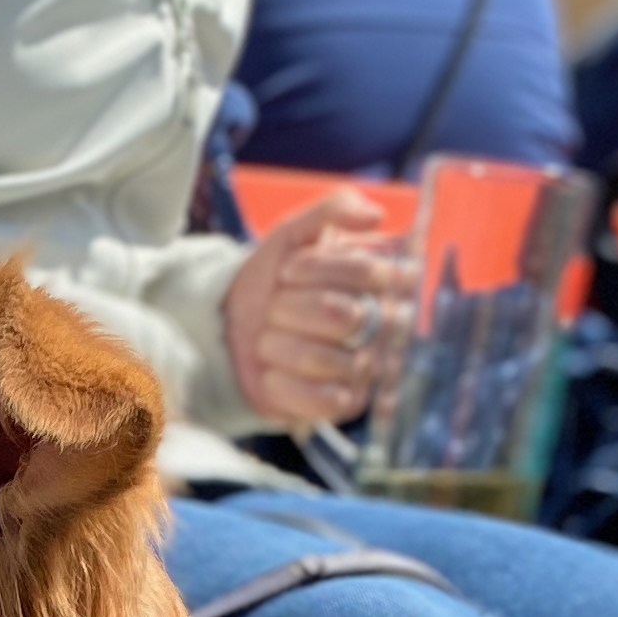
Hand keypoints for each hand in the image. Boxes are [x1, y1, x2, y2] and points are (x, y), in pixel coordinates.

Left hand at [223, 190, 414, 428]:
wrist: (232, 324)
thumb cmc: (274, 279)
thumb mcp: (294, 234)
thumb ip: (333, 211)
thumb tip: (375, 215)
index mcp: (383, 280)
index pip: (366, 271)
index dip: (314, 270)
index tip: (286, 272)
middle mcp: (385, 325)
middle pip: (341, 316)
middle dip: (288, 309)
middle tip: (274, 309)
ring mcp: (368, 368)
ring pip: (322, 359)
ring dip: (276, 345)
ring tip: (269, 339)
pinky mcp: (346, 405)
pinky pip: (321, 400)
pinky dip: (282, 384)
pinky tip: (271, 372)